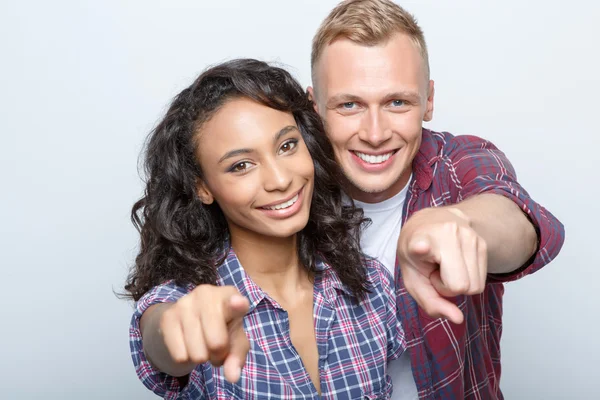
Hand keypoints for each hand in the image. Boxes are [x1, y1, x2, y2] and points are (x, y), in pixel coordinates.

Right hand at [159, 285, 249, 381]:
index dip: (237, 305)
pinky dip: (186, 358)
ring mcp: (185, 303)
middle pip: (217, 343)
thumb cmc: (221, 327)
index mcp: (229, 295)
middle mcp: (206, 293)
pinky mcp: (167, 317)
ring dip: (202, 357)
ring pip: (197, 353)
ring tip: (202, 343)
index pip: (236, 303)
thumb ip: (237, 356)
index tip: (239, 304)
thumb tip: (232, 376)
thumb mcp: (235, 339)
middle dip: (218, 354)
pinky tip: (188, 344)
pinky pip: (180, 355)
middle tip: (217, 345)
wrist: (188, 317)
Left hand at [397, 207, 487, 323]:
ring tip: (445, 265)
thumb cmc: (418, 255)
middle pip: (461, 287)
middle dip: (448, 288)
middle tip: (436, 271)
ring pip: (475, 286)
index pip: (420, 246)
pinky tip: (456, 261)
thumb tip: (457, 319)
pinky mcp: (483, 242)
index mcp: (418, 240)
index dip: (421, 248)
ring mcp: (468, 235)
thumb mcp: (413, 280)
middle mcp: (445, 234)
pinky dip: (469, 277)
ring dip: (459, 282)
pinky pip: (482, 280)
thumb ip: (430, 303)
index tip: (420, 247)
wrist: (430, 223)